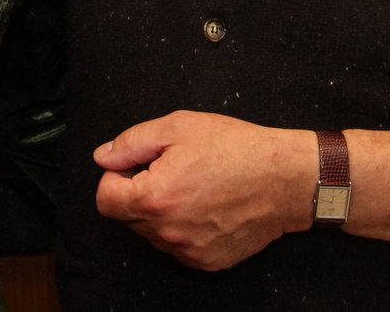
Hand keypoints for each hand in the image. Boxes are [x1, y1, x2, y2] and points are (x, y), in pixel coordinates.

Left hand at [93, 110, 315, 270]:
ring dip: (161, 213)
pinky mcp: (207, 261)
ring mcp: (188, 250)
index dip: (115, 178)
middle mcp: (168, 231)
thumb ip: (132, 142)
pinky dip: (184, 229)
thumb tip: (104, 157)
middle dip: (139, 193)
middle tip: (170, 170)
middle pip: (128, 217)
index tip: (136, 167)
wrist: (285, 179)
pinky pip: (178, 247)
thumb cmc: (237, 149)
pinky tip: (205, 206)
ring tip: (192, 187)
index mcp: (155, 197)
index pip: (105, 200)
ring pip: (153, 234)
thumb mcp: (178, 127)